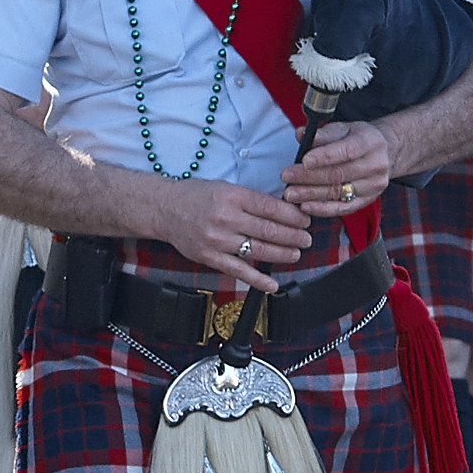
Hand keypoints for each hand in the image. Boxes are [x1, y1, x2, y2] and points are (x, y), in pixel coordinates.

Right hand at [159, 179, 312, 292]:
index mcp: (232, 196)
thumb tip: (283, 212)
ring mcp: (217, 239)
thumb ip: (252, 200)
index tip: (305, 220)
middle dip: (294, 236)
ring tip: (296, 253)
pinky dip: (257, 280)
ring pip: (258, 250)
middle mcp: (225, 217)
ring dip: (282, 254)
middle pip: (268, 230)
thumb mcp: (226, 188)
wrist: (165, 209)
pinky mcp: (209, 257)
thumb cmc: (197, 196)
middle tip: (307, 239)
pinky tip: (272, 284)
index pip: (271, 207)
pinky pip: (238, 271)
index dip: (293, 216)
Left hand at [280, 120, 393, 217]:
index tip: (304, 160)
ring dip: (310, 194)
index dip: (325, 156)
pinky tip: (305, 206)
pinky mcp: (367, 201)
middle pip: (339, 174)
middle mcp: (376, 165)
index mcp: (370, 142)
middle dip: (309, 177)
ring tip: (290, 193)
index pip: (347, 151)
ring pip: (338, 192)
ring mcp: (373, 186)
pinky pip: (342, 208)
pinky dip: (322, 209)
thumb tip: (300, 134)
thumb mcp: (343, 129)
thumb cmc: (358, 138)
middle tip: (286, 176)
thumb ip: (322, 133)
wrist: (384, 153)